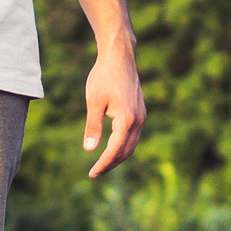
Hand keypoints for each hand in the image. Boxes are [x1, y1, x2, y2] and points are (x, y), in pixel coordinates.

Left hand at [83, 43, 144, 177]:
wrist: (119, 57)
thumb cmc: (104, 76)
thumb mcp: (94, 102)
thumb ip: (93, 127)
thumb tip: (89, 149)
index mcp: (127, 120)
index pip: (115, 150)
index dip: (103, 164)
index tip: (91, 173)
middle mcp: (138, 120)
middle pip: (126, 151)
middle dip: (111, 164)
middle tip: (95, 173)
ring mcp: (141, 116)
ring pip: (131, 144)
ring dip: (117, 156)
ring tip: (102, 164)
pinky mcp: (140, 112)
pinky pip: (133, 135)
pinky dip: (122, 146)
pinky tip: (111, 147)